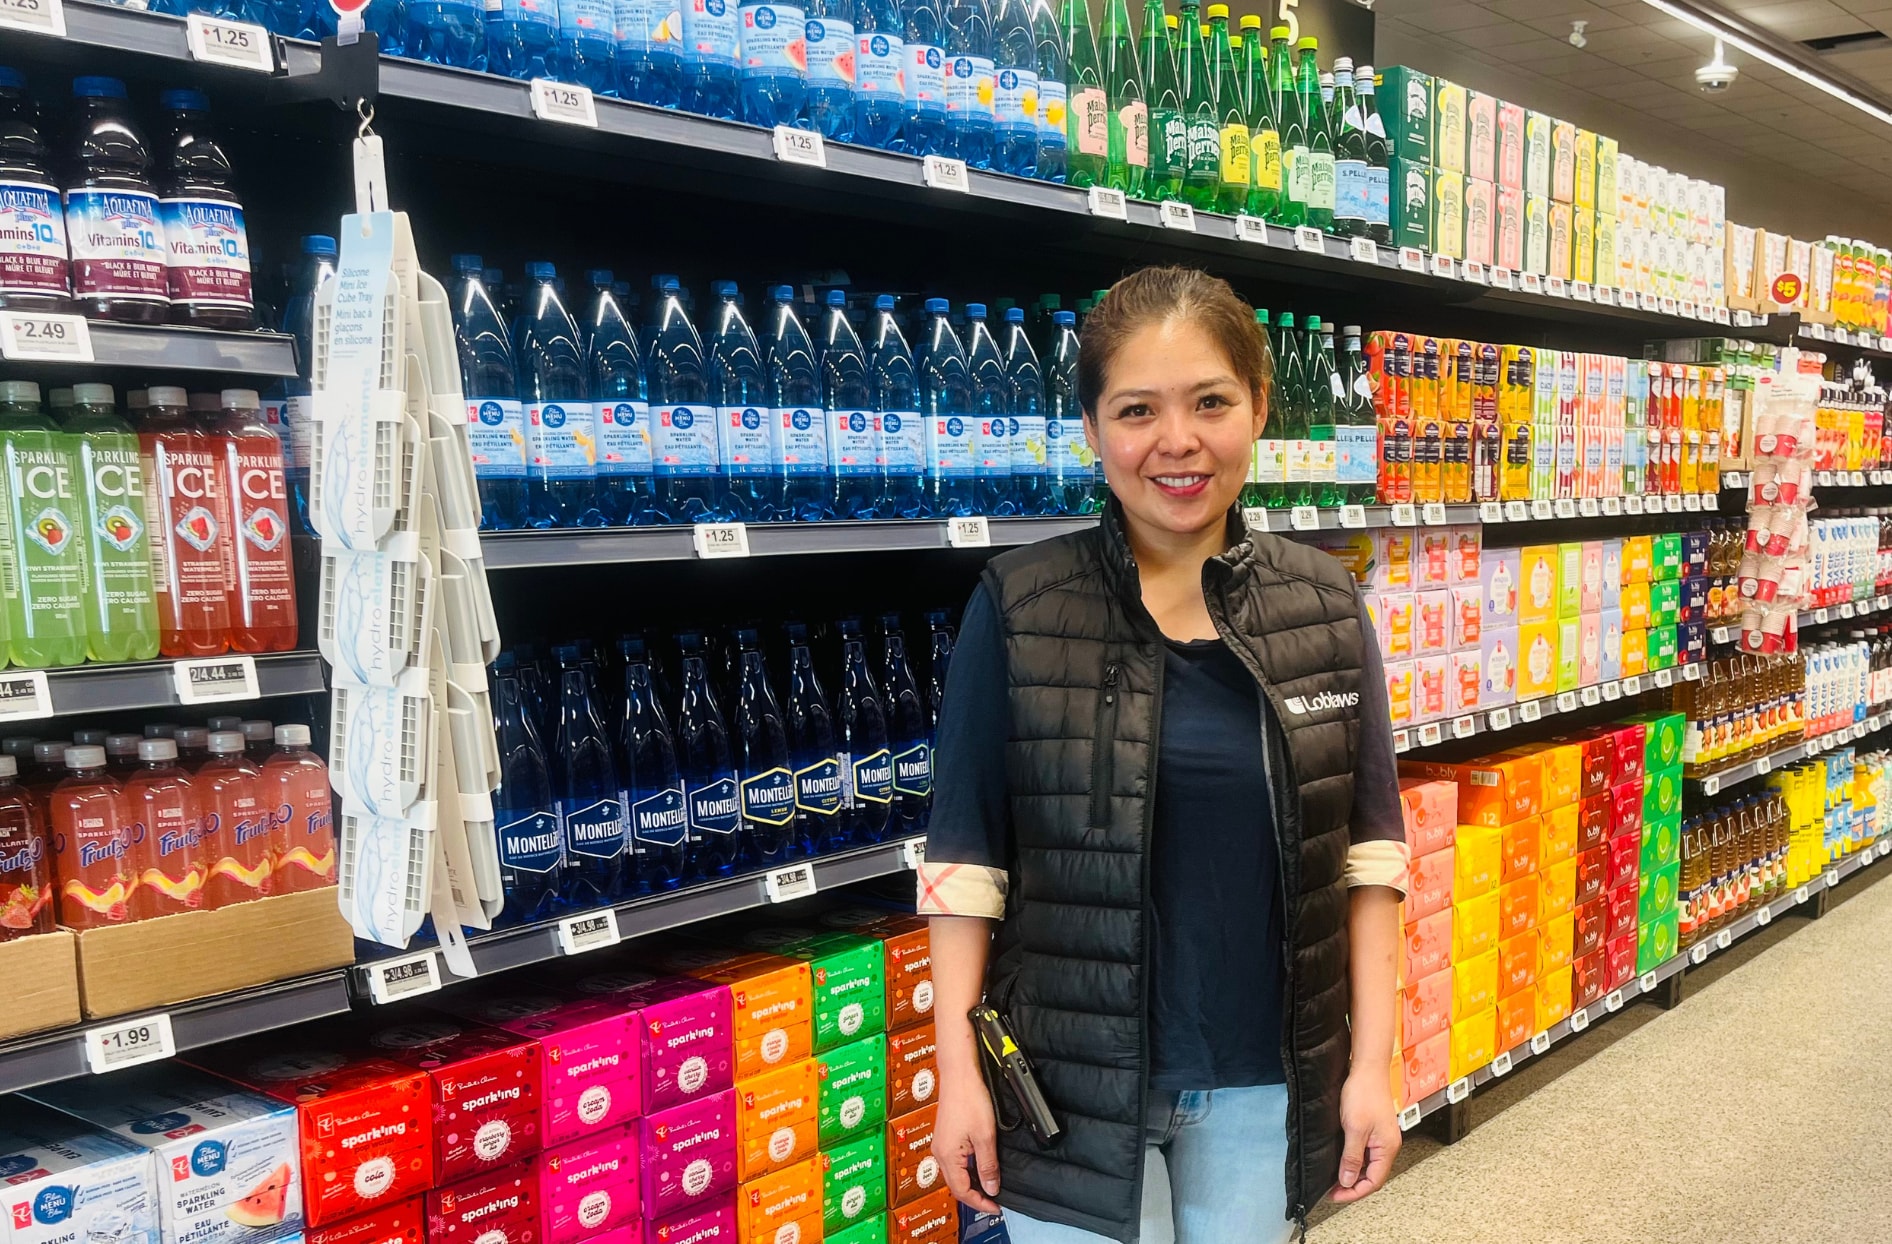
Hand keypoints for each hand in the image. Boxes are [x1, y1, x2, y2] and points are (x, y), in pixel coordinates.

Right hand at [931, 1064, 1001, 1213]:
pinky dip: (968, 1170)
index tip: (996, 1207)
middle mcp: (939, 1153)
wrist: (959, 1074)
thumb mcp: (985, 1136)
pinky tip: (981, 1166)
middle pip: (956, 1186)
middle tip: (995, 1200)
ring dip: (972, 1183)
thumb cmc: (970, 1099)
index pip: (962, 1192)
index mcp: (947, 1157)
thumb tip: (991, 1189)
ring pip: (955, 1174)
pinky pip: (955, 1162)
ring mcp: (941, 1144)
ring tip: (990, 1185)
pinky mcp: (945, 1136)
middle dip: (975, 1195)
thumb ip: (988, 1166)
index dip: (980, 1203)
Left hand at [1330, 1067, 1400, 1203]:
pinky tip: (1342, 1159)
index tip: (1335, 1196)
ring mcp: (1382, 1137)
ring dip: (1353, 1174)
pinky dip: (1354, 1160)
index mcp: (1386, 1148)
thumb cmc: (1364, 1094)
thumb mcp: (1354, 1129)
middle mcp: (1387, 1145)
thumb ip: (1352, 1157)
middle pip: (1373, 1176)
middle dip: (1353, 1186)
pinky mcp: (1375, 1129)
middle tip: (1333, 1190)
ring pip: (1369, 1165)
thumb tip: (1348, 1180)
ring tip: (1335, 1178)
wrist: (1367, 1069)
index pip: (1373, 1182)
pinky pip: (1366, 1153)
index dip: (1354, 1192)